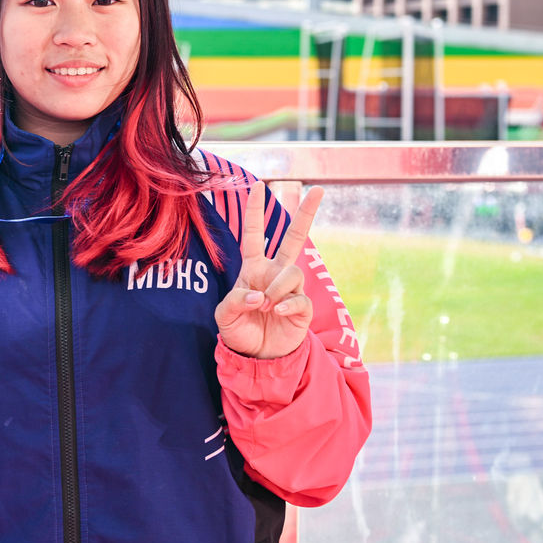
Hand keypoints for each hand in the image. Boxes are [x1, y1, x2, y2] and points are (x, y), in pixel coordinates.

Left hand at [215, 182, 324, 359]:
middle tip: (318, 190)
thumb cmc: (239, 331)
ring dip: (277, 287)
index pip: (254, 235)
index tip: (257, 185)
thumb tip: (258, 295)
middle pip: (294, 238)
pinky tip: (276, 311)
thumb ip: (235, 302)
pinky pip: (299, 298)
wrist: (257, 357)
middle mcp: (275, 274)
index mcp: (254, 268)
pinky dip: (287, 303)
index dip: (255, 211)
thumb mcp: (224, 316)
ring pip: (292, 272)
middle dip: (306, 214)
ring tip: (266, 305)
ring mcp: (290, 290)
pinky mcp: (302, 308)